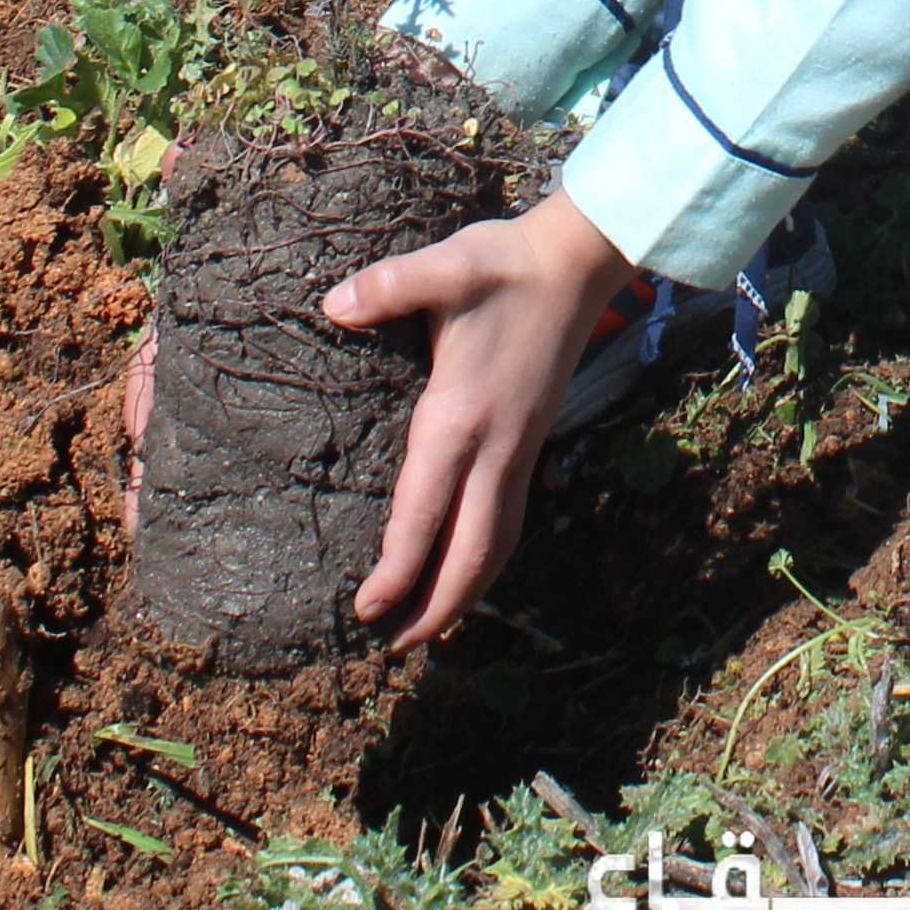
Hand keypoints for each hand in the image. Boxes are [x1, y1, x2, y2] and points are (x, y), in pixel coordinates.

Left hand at [319, 190, 636, 647]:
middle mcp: (494, 447)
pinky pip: (508, 519)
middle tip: (397, 647)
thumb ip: (388, 287)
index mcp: (461, 417)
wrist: (577, 262)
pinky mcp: (530, 440)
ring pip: (497, 543)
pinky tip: (466, 564)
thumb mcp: (445, 267)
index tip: (367, 610)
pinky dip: (486, 558)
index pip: (425, 516)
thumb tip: (332, 305)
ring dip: (466, 592)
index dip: (398, 572)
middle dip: (437, 608)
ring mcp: (519, 448)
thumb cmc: (504, 265)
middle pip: (472, 554)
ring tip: (431, 627)